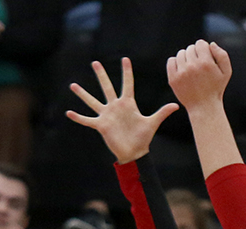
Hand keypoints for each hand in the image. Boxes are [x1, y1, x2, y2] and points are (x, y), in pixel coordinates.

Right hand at [66, 58, 180, 164]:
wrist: (135, 152)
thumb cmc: (143, 137)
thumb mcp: (153, 123)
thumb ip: (162, 113)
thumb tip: (176, 105)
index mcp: (128, 104)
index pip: (127, 84)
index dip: (127, 72)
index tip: (125, 59)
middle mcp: (116, 107)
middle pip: (107, 87)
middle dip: (102, 75)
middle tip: (95, 62)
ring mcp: (107, 115)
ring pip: (93, 101)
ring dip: (83, 94)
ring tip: (73, 85)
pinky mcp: (102, 125)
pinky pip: (88, 120)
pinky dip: (78, 117)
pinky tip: (68, 113)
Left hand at [166, 39, 232, 112]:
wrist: (204, 107)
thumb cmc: (216, 88)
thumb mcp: (226, 72)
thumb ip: (222, 55)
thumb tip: (211, 44)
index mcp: (206, 63)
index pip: (200, 43)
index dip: (204, 49)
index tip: (206, 58)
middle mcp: (193, 66)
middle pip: (190, 48)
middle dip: (195, 54)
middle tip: (200, 67)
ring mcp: (182, 72)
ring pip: (181, 53)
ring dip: (186, 59)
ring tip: (192, 69)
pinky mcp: (173, 78)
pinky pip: (171, 61)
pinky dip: (176, 63)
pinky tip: (183, 70)